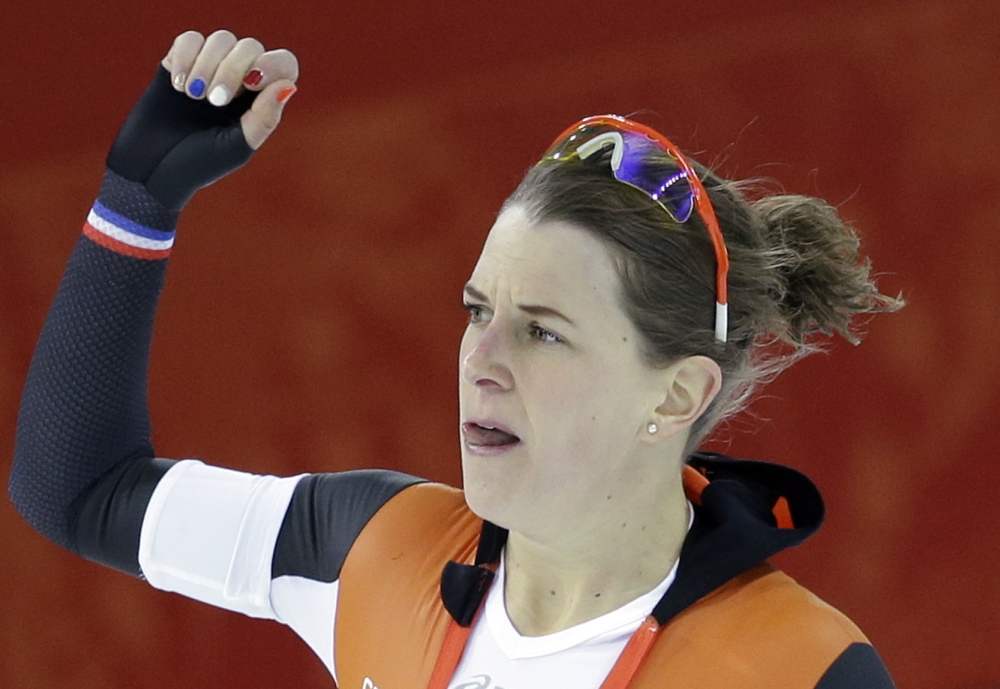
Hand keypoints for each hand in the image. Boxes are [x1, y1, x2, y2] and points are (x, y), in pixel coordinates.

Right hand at [106, 30, 298, 210]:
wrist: (149, 169)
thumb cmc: (197, 166)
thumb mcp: (236, 148)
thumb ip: (263, 119)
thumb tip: (289, 86)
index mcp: (260, 102)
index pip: (283, 65)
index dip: (273, 64)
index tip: (252, 82)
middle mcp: (239, 82)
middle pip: (250, 47)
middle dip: (232, 69)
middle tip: (215, 100)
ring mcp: (209, 69)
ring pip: (221, 39)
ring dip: (207, 65)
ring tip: (192, 96)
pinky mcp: (178, 63)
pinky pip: (190, 39)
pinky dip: (185, 56)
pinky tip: (178, 85)